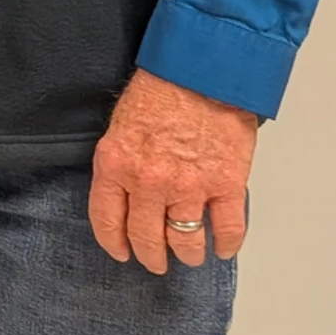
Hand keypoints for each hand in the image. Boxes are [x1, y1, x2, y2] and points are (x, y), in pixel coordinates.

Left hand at [89, 69, 258, 271]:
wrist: (201, 71)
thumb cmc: (161, 90)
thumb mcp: (121, 126)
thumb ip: (121, 163)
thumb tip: (125, 192)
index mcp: (116, 165)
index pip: (107, 219)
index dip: (114, 242)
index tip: (121, 252)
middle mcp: (149, 182)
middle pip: (146, 236)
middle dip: (151, 256)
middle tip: (156, 263)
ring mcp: (189, 186)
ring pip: (185, 240)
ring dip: (187, 254)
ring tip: (189, 256)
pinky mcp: (226, 185)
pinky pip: (228, 228)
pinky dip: (226, 244)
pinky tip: (222, 249)